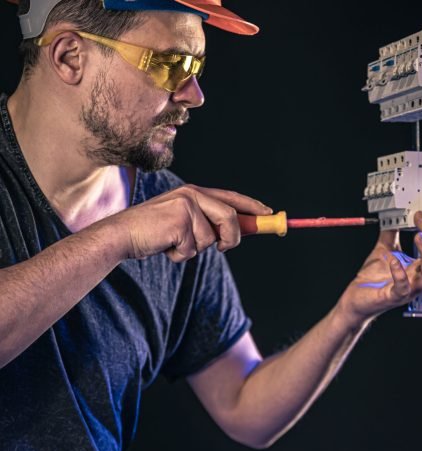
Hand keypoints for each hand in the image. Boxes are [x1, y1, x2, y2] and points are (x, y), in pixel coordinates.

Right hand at [110, 184, 271, 261]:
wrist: (121, 235)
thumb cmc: (153, 232)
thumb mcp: (183, 222)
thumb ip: (206, 223)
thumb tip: (234, 234)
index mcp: (195, 192)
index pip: (231, 197)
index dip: (252, 207)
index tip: (269, 215)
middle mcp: (192, 195)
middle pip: (230, 218)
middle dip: (232, 238)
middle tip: (223, 247)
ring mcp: (186, 207)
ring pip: (211, 240)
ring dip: (194, 250)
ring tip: (173, 243)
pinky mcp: (179, 221)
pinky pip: (193, 250)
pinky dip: (180, 256)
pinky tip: (165, 246)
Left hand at [337, 209, 421, 323]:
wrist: (356, 299)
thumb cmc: (372, 279)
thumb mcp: (383, 250)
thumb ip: (390, 234)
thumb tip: (395, 215)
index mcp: (418, 266)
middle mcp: (418, 277)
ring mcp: (409, 289)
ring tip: (420, 236)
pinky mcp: (394, 297)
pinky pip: (403, 287)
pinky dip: (400, 273)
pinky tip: (394, 260)